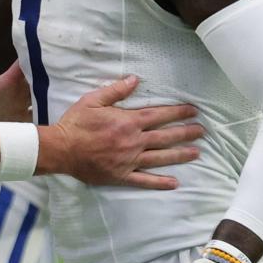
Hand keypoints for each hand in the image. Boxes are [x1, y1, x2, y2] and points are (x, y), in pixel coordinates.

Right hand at [46, 75, 201, 188]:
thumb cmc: (75, 123)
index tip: (193, 111)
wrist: (61, 149)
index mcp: (127, 122)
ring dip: (180, 155)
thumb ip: (116, 91)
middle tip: (202, 131)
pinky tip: (174, 183)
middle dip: (185, 133)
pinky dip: (160, 182)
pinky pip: (144, 180)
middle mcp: (133, 141)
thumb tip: (135, 79)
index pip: (159, 116)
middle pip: (165, 137)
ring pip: (160, 158)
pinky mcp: (121, 175)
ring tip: (196, 152)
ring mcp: (129, 160)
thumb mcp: (92, 100)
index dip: (177, 113)